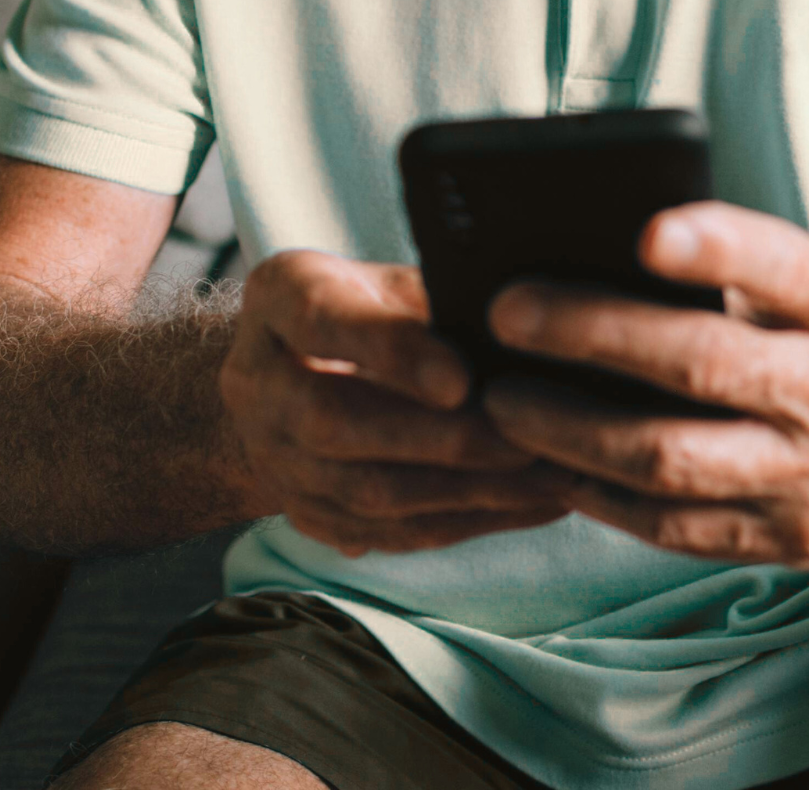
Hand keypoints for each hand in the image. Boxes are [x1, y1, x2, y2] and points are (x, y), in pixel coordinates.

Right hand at [220, 249, 569, 555]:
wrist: (287, 369)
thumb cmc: (365, 302)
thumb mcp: (386, 276)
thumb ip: (436, 296)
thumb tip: (525, 327)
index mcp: (277, 298)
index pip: (325, 322)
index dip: (391, 354)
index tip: (462, 379)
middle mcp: (257, 382)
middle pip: (337, 422)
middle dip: (442, 438)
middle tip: (530, 439)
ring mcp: (273, 457)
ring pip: (366, 491)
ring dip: (467, 491)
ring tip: (552, 478)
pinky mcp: (307, 512)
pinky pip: (386, 532)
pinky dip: (466, 523)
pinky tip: (533, 505)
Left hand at [479, 205, 808, 570]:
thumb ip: (767, 272)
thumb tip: (633, 253)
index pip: (789, 268)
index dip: (717, 248)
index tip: (645, 229)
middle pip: (704, 368)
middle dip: (591, 336)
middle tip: (507, 309)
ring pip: (673, 462)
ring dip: (571, 430)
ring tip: (503, 397)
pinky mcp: (795, 541)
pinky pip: (678, 528)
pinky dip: (606, 498)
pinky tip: (555, 466)